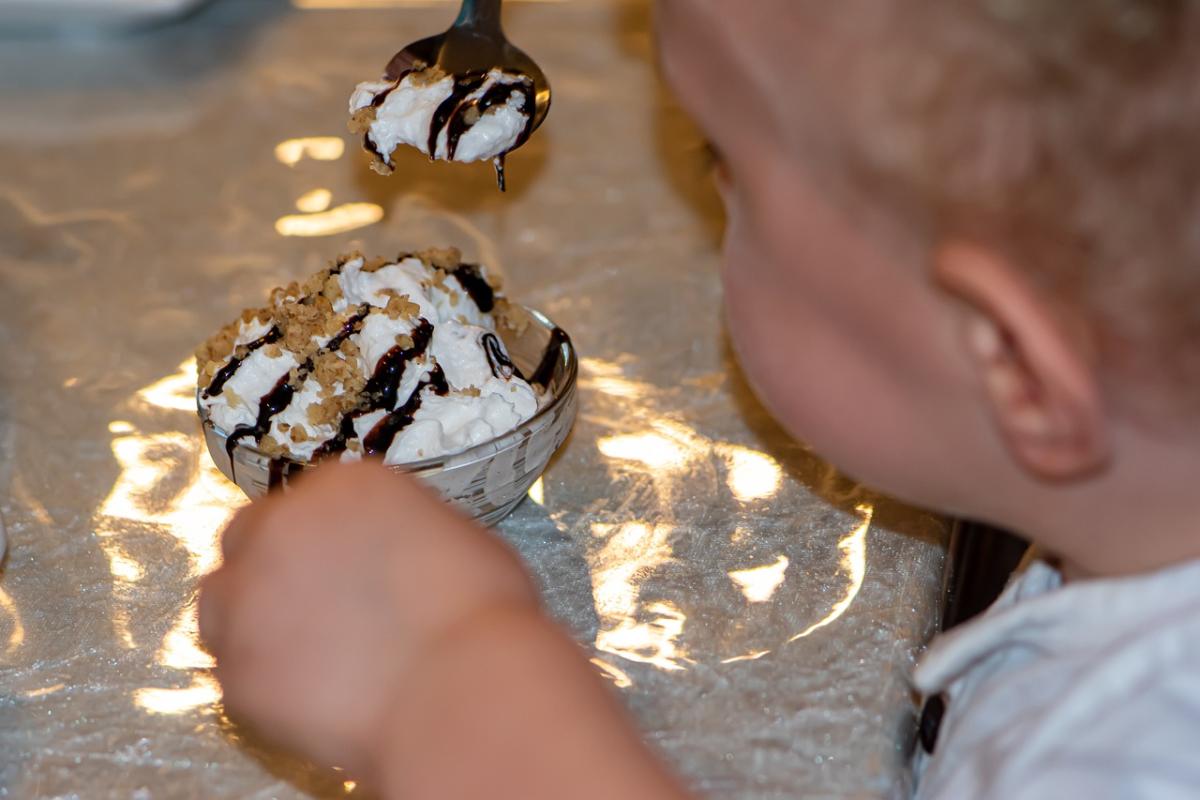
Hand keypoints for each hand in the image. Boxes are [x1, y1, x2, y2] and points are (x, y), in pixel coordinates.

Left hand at [198, 460, 538, 780]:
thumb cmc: (480, 614)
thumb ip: (404, 534)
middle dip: (273, 566)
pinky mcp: (235, 668)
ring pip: (223, 600)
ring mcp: (247, 598)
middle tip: (315, 606)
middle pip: (249, 536)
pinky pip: (234, 668)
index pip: (309, 498)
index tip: (341, 566)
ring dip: (253, 617)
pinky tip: (311, 694)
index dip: (323, 536)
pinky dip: (262, 679)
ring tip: (306, 653)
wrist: (458, 689)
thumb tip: (398, 558)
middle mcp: (281, 527)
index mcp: (344, 485)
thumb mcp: (455, 538)